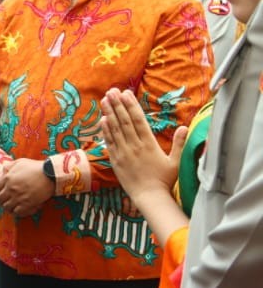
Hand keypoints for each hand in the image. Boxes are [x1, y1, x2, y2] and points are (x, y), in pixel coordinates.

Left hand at [0, 158, 53, 217]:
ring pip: (7, 207)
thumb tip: (3, 172)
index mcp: (7, 178)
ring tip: (11, 207)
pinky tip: (18, 210)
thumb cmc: (36, 167)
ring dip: (8, 208)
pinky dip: (17, 212)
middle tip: (4, 202)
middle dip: (0, 202)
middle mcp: (11, 189)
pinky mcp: (28, 204)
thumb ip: (9, 167)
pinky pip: (17, 212)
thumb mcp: (19, 162)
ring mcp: (19, 197)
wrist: (50, 174)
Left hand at [101, 88, 185, 203]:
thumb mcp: (176, 161)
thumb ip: (179, 143)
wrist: (149, 196)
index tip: (126, 93)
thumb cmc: (165, 180)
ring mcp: (123, 152)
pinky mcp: (115, 160)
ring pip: (115, 129)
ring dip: (109, 113)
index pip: (138, 120)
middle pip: (124, 121)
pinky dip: (105, 130)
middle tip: (112, 90)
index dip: (131, 105)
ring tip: (105, 99)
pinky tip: (102, 120)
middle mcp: (134, 146)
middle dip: (118, 104)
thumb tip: (185, 127)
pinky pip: (109, 142)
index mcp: (149, 144)